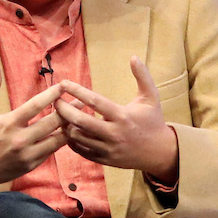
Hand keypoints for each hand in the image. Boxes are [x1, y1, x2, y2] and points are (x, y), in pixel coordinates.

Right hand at [0, 64, 67, 210]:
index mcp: (8, 123)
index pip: (35, 106)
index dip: (51, 95)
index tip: (63, 86)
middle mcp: (20, 139)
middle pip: (52, 122)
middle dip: (68, 110)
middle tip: (81, 101)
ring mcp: (28, 154)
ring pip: (57, 139)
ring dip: (70, 127)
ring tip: (82, 117)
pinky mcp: (32, 165)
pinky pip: (52, 151)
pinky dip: (62, 141)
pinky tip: (71, 132)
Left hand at [57, 57, 181, 181]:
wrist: (161, 153)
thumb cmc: (154, 122)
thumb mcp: (151, 98)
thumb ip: (143, 76)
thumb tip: (134, 57)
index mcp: (123, 116)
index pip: (94, 102)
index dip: (76, 91)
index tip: (63, 83)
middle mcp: (115, 134)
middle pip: (80, 121)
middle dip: (63, 109)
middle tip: (55, 100)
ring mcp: (109, 148)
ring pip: (77, 137)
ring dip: (66, 125)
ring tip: (61, 115)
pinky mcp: (105, 160)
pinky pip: (81, 151)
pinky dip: (72, 140)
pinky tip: (70, 130)